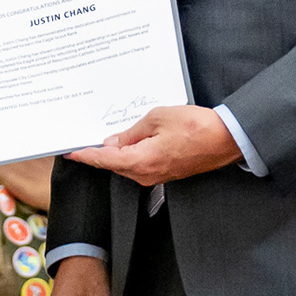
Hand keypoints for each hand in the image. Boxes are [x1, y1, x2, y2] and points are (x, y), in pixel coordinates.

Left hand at [66, 105, 242, 184]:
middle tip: (81, 140)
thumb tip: (113, 142)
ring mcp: (158, 176)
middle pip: (113, 164)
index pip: (104, 160)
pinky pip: (140, 165)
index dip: (85, 156)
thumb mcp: (157, 119)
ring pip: (127, 165)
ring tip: (101, 138)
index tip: (69, 152)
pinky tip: (126, 143)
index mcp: (141, 161)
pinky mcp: (167, 172)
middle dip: (97, 154)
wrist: (226, 139)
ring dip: (114, 154)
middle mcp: (146, 174)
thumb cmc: (195, 126)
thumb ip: (132, 132)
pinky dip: (129, 155)